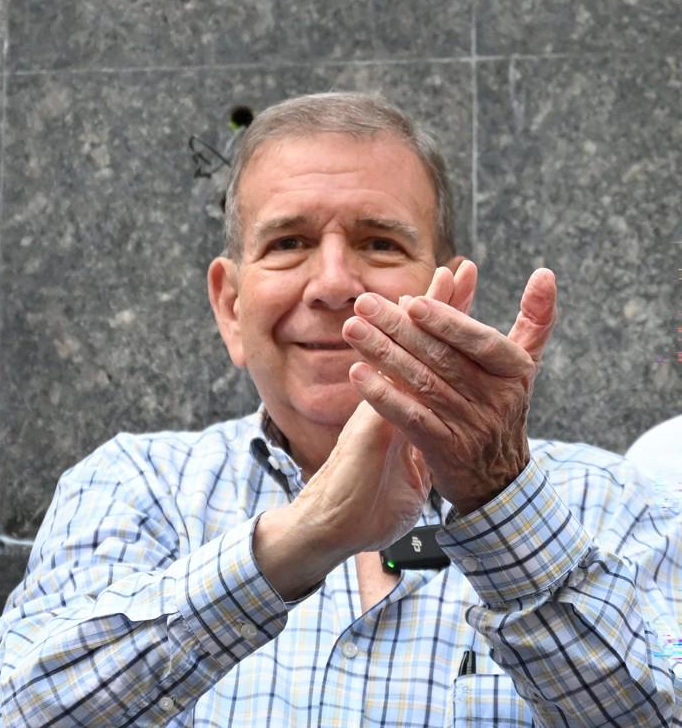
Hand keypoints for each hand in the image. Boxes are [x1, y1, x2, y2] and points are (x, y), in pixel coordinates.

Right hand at [254, 268, 476, 595]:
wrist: (331, 528)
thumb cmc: (366, 504)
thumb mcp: (404, 471)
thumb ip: (414, 446)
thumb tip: (428, 434)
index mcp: (402, 409)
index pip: (430, 359)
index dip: (448, 327)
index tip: (465, 292)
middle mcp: (388, 402)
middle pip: (417, 345)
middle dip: (440, 307)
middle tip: (460, 268)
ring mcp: (378, 411)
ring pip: (403, 354)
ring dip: (423, 318)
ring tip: (445, 282)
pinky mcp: (369, 430)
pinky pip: (390, 389)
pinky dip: (403, 360)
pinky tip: (414, 332)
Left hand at [343, 261, 557, 512]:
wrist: (497, 476)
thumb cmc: (502, 405)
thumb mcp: (523, 365)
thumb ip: (535, 320)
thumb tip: (544, 273)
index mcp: (515, 371)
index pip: (480, 341)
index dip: (447, 321)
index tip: (410, 300)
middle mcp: (497, 399)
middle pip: (441, 357)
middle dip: (398, 327)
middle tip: (363, 303)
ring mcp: (471, 425)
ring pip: (421, 383)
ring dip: (383, 353)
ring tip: (352, 329)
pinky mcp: (444, 448)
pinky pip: (410, 417)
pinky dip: (383, 395)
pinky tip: (356, 373)